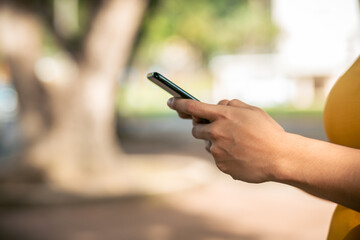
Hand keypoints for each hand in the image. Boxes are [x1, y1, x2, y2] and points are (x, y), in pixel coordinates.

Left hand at [167, 97, 287, 182]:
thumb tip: (218, 105)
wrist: (280, 157)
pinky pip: (217, 158)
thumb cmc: (267, 131)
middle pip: (195, 129)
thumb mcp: (251, 110)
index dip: (178, 103)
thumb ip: (231, 105)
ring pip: (208, 144)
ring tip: (238, 144)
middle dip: (202, 127)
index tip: (170, 101)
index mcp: (222, 115)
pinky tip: (241, 155)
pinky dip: (225, 155)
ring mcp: (217, 151)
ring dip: (216, 142)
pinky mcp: (221, 165)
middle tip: (216, 128)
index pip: (192, 106)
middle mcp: (216, 132)